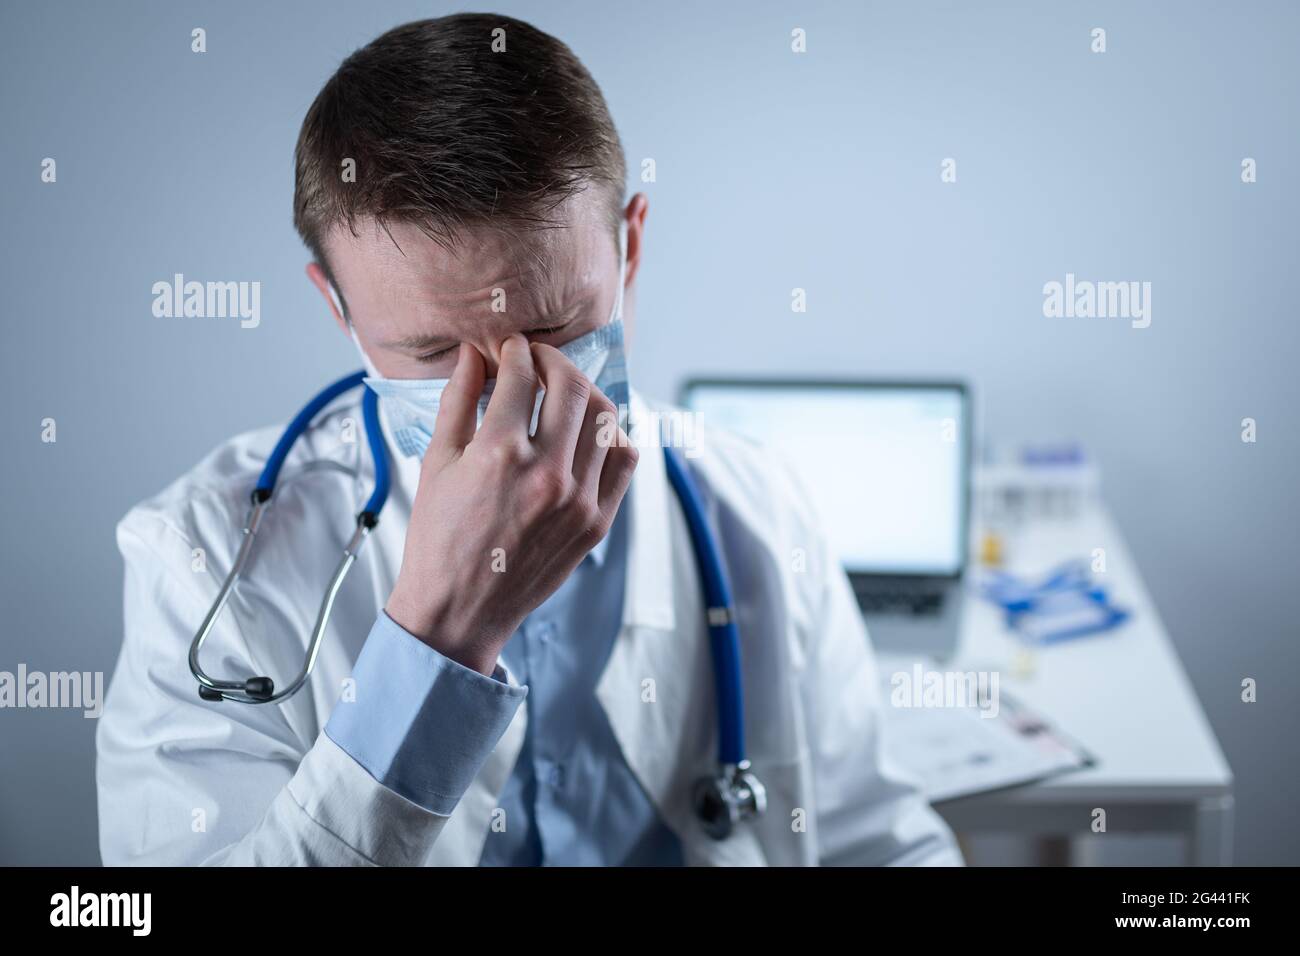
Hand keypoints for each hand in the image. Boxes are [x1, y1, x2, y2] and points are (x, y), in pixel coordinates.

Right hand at [385, 334, 637, 674]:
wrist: (460, 609)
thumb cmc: (439, 537)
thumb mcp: (437, 463)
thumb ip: (459, 401)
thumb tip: (475, 354)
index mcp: (499, 455)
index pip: (522, 376)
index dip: (516, 351)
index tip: (511, 348)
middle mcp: (546, 474)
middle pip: (573, 388)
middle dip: (555, 362)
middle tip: (540, 361)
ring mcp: (579, 500)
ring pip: (605, 419)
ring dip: (585, 395)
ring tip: (564, 393)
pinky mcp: (598, 523)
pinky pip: (624, 460)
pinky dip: (611, 436)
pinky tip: (587, 433)